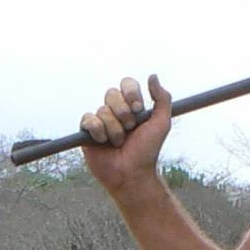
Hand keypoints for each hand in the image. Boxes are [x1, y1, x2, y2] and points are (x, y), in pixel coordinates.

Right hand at [80, 74, 173, 195]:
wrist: (133, 174)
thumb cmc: (147, 151)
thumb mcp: (161, 123)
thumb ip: (162, 99)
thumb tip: (153, 76)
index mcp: (131, 106)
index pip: (127, 84)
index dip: (131, 94)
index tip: (139, 109)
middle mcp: (114, 110)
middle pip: (112, 94)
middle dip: (123, 114)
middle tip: (130, 130)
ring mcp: (100, 121)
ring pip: (102, 110)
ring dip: (115, 130)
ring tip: (118, 143)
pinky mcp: (87, 132)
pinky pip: (89, 120)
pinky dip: (99, 132)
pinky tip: (103, 143)